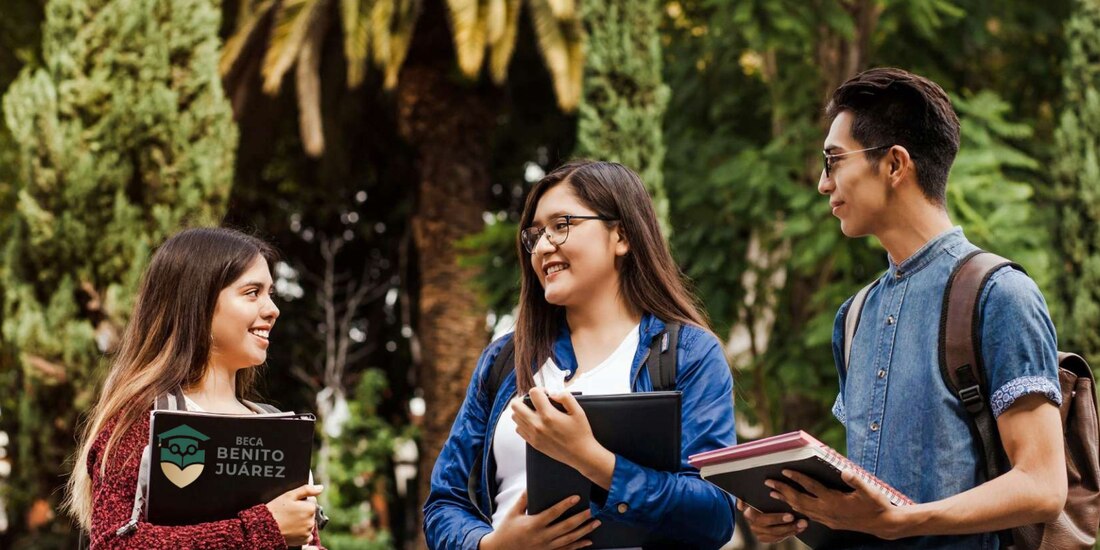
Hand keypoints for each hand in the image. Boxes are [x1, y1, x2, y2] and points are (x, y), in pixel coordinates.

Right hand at [266, 484, 321, 545]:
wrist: (264, 527)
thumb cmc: (276, 510)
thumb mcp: (290, 495)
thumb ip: (307, 490)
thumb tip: (320, 488)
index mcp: (310, 508)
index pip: (312, 501)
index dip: (302, 502)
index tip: (292, 505)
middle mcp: (311, 521)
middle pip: (311, 513)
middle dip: (302, 511)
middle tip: (289, 513)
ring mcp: (308, 531)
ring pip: (308, 523)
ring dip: (302, 522)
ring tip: (289, 521)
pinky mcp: (303, 540)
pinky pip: (307, 535)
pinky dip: (302, 532)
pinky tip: (292, 529)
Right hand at [479, 491, 598, 549]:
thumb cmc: (507, 530)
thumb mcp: (512, 513)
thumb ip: (523, 499)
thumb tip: (531, 485)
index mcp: (533, 524)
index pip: (553, 513)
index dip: (565, 505)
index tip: (576, 498)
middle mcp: (542, 537)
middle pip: (566, 527)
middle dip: (581, 518)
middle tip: (593, 511)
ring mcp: (547, 547)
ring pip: (570, 539)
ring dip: (584, 531)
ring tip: (596, 523)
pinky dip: (579, 545)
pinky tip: (588, 541)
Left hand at [511, 388, 614, 486]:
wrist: (580, 454)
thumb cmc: (580, 433)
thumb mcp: (578, 411)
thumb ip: (566, 397)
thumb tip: (553, 393)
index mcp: (548, 415)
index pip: (533, 393)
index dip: (540, 390)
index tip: (546, 394)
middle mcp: (537, 425)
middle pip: (516, 405)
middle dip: (525, 398)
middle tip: (535, 401)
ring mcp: (533, 435)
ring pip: (515, 417)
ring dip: (522, 411)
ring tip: (534, 411)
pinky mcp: (533, 442)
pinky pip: (518, 429)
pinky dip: (523, 423)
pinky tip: (534, 422)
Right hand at [736, 499, 806, 543]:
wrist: (751, 505)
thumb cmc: (753, 497)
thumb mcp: (747, 494)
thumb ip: (743, 497)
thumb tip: (741, 505)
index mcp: (748, 514)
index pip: (762, 519)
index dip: (777, 519)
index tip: (790, 516)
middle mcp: (753, 525)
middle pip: (772, 529)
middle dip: (787, 526)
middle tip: (801, 521)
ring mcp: (759, 533)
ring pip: (776, 535)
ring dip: (791, 530)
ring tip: (803, 524)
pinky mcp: (765, 537)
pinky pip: (778, 538)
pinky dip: (789, 534)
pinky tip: (799, 529)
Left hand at [768, 469, 905, 538]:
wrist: (883, 524)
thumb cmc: (877, 504)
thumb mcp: (870, 491)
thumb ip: (856, 481)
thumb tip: (844, 470)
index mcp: (834, 501)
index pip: (811, 488)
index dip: (797, 479)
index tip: (784, 471)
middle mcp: (827, 511)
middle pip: (800, 500)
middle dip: (783, 490)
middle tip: (768, 482)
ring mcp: (827, 518)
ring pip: (802, 510)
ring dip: (786, 501)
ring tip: (773, 494)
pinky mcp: (830, 522)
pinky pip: (808, 516)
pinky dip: (796, 509)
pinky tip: (791, 506)